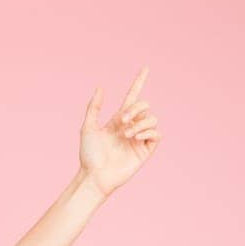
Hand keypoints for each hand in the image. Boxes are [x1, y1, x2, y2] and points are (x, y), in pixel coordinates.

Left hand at [79, 66, 161, 197]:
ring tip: (127, 135)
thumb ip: (94, 108)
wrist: (95, 176)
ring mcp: (139, 139)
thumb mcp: (88, 128)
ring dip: (140, 123)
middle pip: (144, 105)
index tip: (145, 68)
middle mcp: (131, 127)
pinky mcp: (145, 151)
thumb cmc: (89, 156)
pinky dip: (148, 131)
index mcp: (118, 120)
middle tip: (122, 121)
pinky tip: (136, 137)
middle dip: (135, 108)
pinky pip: (156, 134)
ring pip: (152, 119)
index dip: (138, 82)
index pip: (132, 97)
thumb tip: (100, 87)